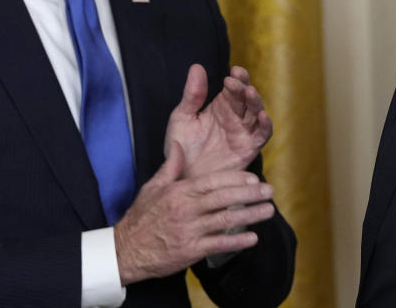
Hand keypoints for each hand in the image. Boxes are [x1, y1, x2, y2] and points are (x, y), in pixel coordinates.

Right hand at [114, 141, 275, 284]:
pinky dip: (237, 241)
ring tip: (269, 211)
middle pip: (224, 198)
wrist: (126, 249)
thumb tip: (179, 144)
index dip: (235, 178)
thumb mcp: (153, 187)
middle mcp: (186, 209)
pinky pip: (218, 244)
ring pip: (225, 220)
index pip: (212, 181)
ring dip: (250, 215)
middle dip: (249, 194)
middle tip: (269, 191)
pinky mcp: (190, 251)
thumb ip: (170, 166)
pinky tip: (253, 237)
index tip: (254, 177)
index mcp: (179, 192)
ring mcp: (189, 230)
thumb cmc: (141, 217)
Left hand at [164, 64, 272, 178]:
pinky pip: (261, 136)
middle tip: (237, 79)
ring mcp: (243, 133)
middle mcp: (235, 117)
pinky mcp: (248, 150)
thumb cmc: (181, 147)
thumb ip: (192, 94)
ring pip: (256, 114)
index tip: (231, 73)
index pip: (233, 88)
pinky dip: (265, 126)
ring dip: (256, 102)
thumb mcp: (182, 117)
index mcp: (221, 106)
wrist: (181, 177)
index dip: (236, 79)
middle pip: (246, 98)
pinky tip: (262, 116)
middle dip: (244, 87)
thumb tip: (197, 66)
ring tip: (250, 92)